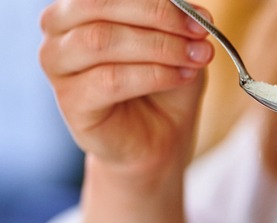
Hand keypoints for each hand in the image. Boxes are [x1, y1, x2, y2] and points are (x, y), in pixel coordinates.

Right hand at [39, 0, 214, 175]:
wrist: (159, 138)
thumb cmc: (163, 85)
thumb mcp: (176, 44)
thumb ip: (176, 22)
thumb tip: (193, 11)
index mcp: (81, 7)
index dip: (157, 1)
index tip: (202, 17)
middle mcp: (59, 29)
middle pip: (99, 5)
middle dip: (158, 16)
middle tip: (199, 33)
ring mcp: (57, 65)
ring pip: (101, 40)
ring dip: (158, 47)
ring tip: (194, 59)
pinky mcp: (69, 101)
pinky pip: (110, 79)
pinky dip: (153, 75)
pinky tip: (180, 77)